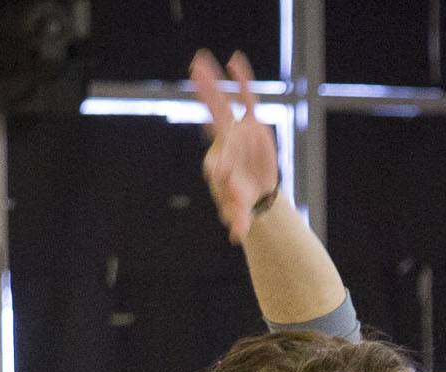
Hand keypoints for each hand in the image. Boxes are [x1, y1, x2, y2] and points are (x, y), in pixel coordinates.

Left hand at [187, 51, 279, 243]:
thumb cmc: (240, 203)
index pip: (217, 162)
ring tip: (199, 60)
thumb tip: (236, 238)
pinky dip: (242, 81)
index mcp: (218, 163)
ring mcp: (236, 130)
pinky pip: (247, 99)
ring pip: (223, 102)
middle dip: (204, 94)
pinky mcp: (251, 125)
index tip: (219, 171)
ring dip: (212, 81)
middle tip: (192, 72)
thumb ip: (238, 222)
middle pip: (213, 114)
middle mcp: (224, 141)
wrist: (253, 193)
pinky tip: (235, 60)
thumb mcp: (239, 214)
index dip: (219, 165)